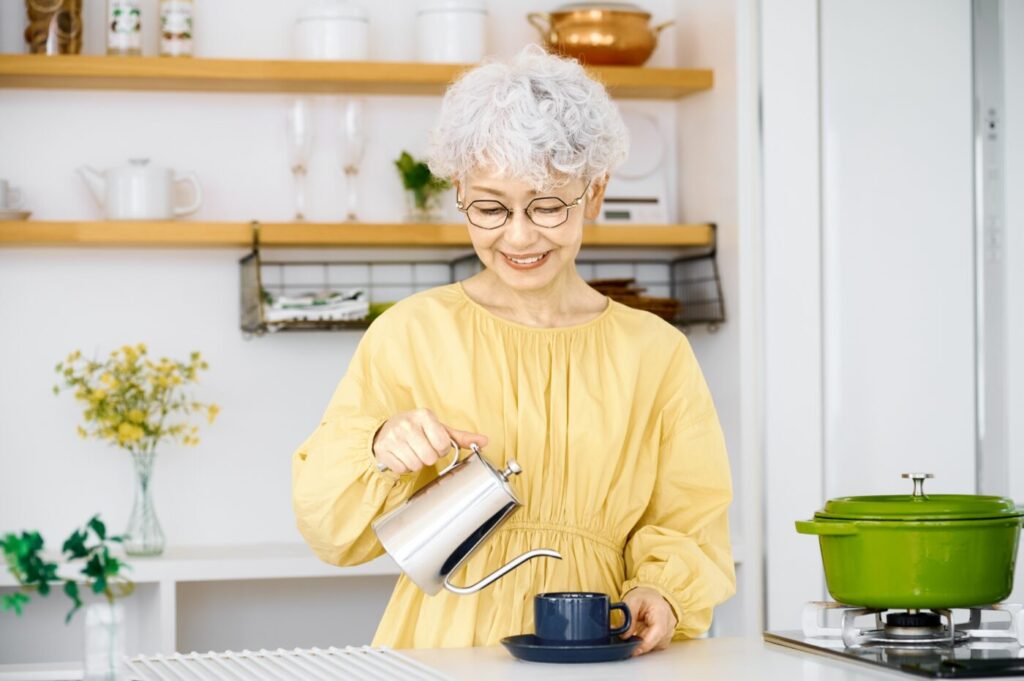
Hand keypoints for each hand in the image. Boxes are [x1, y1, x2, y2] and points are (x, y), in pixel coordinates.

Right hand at [372, 408, 487, 473]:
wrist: (387, 428)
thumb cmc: (418, 429)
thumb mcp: (440, 429)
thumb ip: (462, 437)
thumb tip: (485, 442)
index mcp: (424, 415)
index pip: (443, 444)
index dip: (441, 449)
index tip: (435, 444)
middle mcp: (407, 424)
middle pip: (429, 457)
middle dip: (429, 457)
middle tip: (423, 449)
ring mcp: (393, 436)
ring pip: (415, 464)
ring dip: (417, 463)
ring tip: (413, 452)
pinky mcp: (383, 449)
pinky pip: (401, 469)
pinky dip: (404, 467)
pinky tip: (402, 456)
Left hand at [621, 587, 677, 656]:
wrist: (651, 596)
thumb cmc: (643, 597)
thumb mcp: (631, 601)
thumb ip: (627, 618)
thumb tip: (624, 636)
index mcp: (662, 611)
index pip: (658, 631)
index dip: (646, 644)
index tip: (634, 650)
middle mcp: (669, 622)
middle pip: (656, 641)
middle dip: (640, 643)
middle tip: (628, 639)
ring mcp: (669, 630)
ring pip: (656, 645)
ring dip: (643, 642)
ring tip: (636, 630)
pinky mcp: (666, 636)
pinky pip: (656, 645)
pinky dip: (647, 642)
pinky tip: (641, 633)